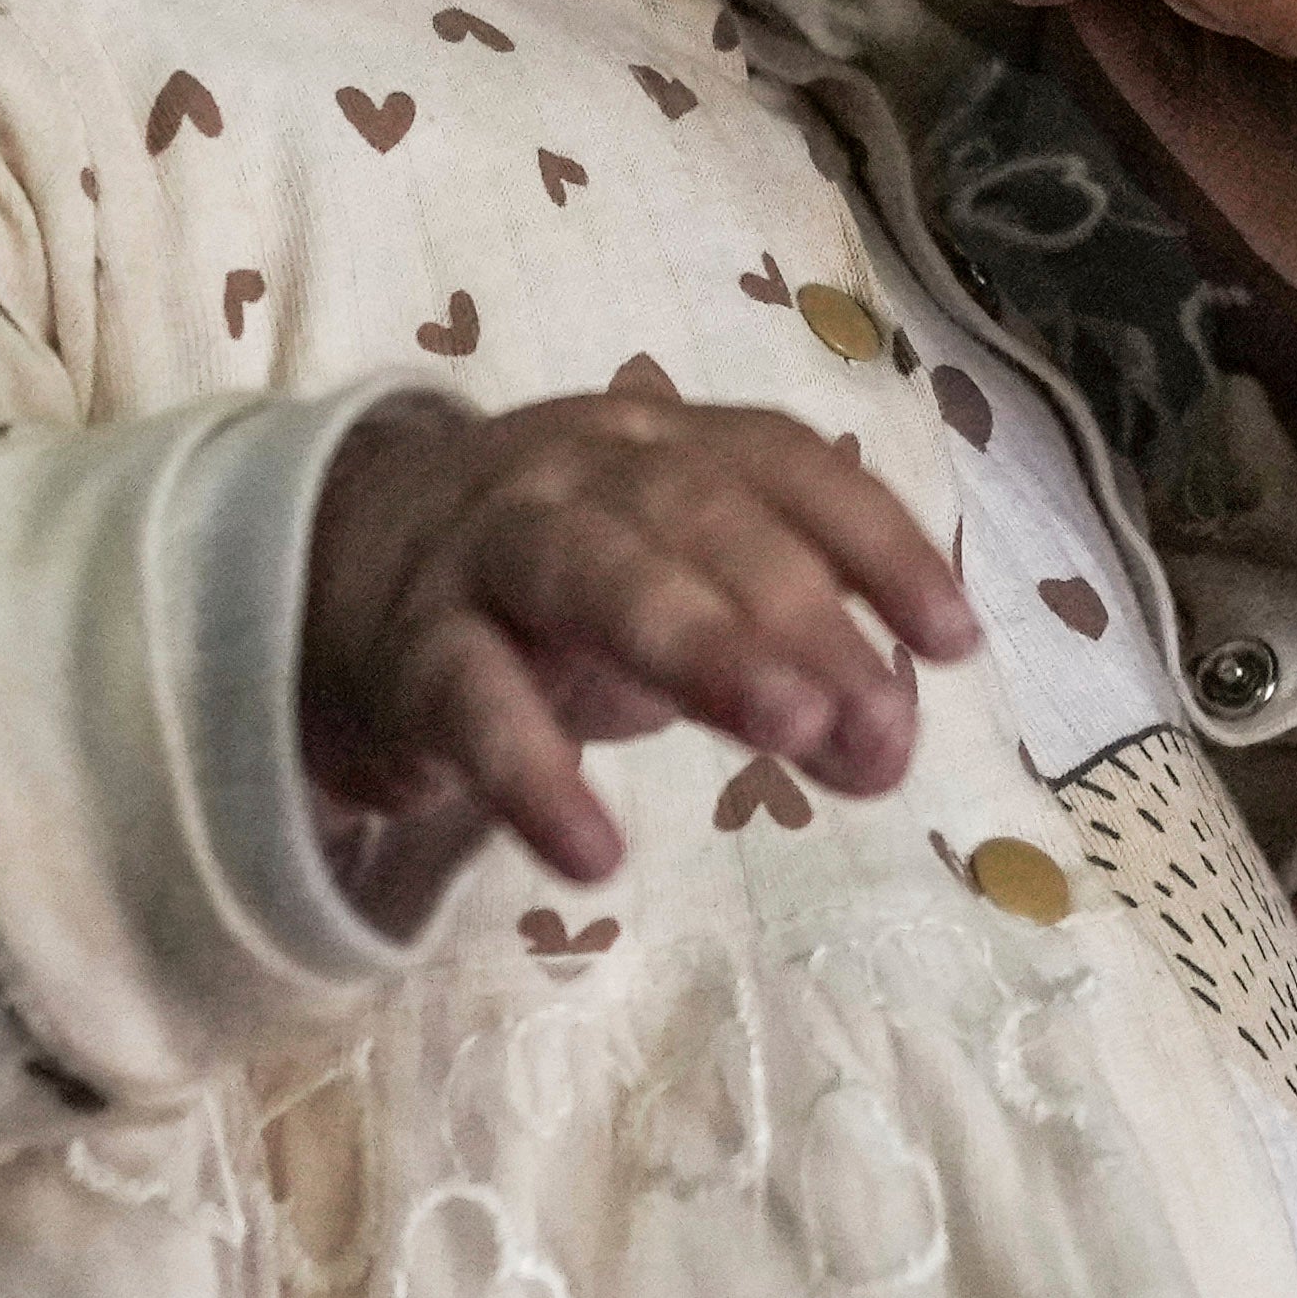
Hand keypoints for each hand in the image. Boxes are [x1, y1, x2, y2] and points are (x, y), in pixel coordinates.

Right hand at [298, 384, 978, 899]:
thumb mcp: (683, 598)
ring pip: (593, 572)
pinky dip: (533, 773)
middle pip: (701, 521)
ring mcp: (489, 547)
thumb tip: (887, 743)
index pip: (785, 466)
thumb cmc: (560, 579)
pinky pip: (472, 700)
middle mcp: (583, 471)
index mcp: (667, 444)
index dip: (877, 543)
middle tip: (875, 721)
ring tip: (787, 732)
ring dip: (698, 641)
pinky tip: (595, 853)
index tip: (955, 641)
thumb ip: (795, 658)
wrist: (341, 563)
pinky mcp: (411, 646)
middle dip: (803, 615)